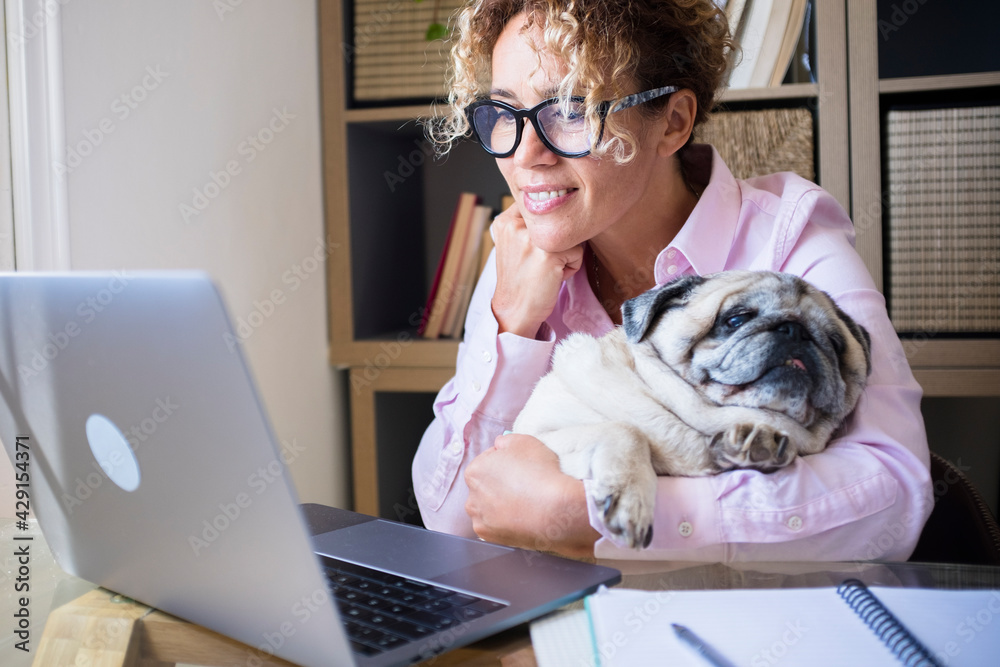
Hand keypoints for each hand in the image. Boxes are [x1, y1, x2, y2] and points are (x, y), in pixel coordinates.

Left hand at [464, 433, 598, 557]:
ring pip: (488, 508)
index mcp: (475, 471)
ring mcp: (480, 520)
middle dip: (500, 485)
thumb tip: (500, 446)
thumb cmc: (541, 473)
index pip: (488, 462)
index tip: (521, 468)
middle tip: (524, 485)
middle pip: (485, 486)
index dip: (506, 462)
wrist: (555, 511)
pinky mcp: (490, 537)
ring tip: (524, 504)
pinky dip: (505, 522)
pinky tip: (521, 517)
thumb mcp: (524, 441)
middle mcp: (471, 497)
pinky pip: (496, 526)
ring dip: (500, 505)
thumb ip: (505, 441)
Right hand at [489, 206, 583, 337]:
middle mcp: (515, 224)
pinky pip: (578, 251)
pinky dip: (571, 267)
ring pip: (570, 235)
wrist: (515, 310)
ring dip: (566, 254)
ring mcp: (531, 238)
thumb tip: (561, 200)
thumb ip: (528, 223)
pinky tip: (553, 277)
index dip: (548, 229)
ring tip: (547, 269)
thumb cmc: (522, 278)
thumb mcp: (515, 243)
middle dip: (557, 241)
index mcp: (505, 220)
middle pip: (559, 219)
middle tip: (540, 262)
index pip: (543, 207)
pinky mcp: (548, 253)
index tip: (536, 250)